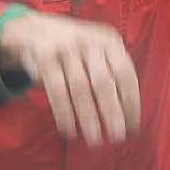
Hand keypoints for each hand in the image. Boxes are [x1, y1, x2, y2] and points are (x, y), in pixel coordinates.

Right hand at [0, 12, 139, 145]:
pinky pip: (57, 91)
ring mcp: (67, 49)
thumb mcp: (99, 52)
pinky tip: (70, 131)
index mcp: (110, 41)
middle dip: (112, 112)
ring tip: (94, 139)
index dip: (131, 101)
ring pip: (80, 88)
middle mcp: (90, 42)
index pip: (125, 73)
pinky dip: (64, 113)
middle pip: (104, 82)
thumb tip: (128, 116)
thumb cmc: (77, 51)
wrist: (37, 30)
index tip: (132, 126)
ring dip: (89, 117)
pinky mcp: (45, 58)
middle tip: (117, 136)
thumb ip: (113, 75)